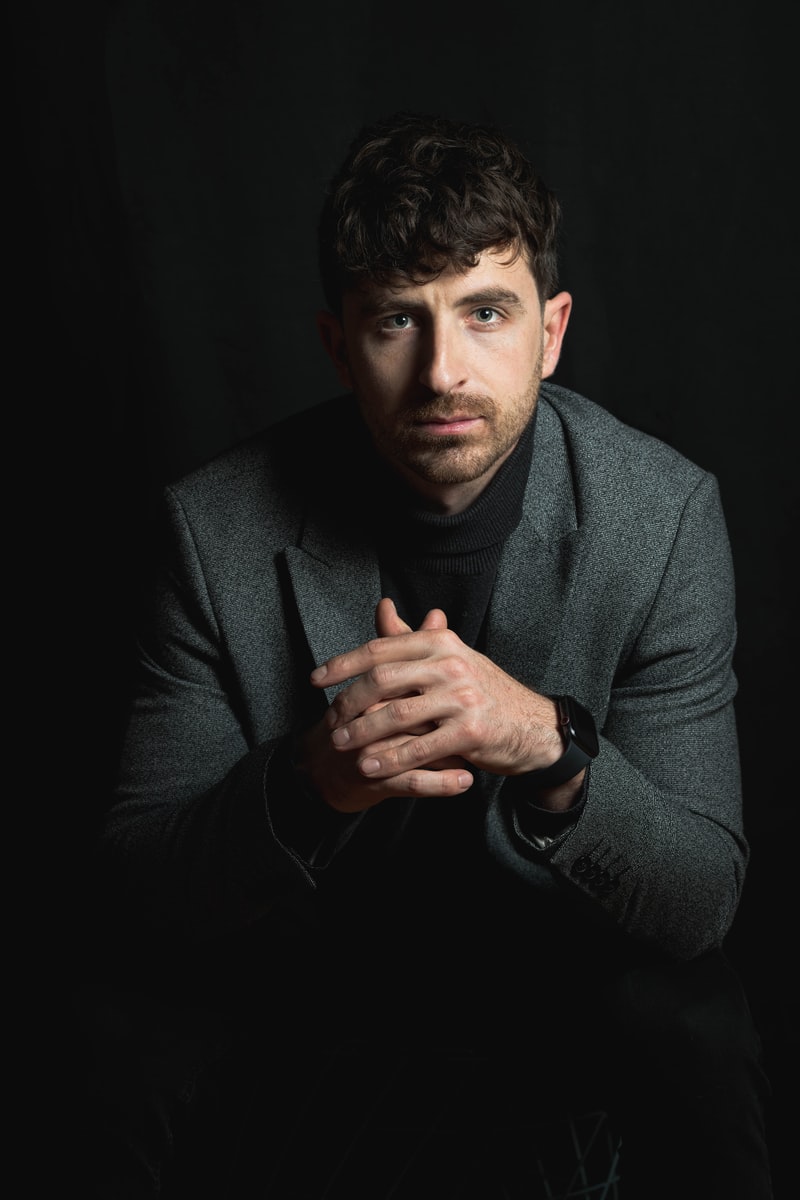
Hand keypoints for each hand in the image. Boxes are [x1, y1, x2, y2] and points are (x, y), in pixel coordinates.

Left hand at [310, 597, 564, 785]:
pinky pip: (419, 748)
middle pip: (383, 680)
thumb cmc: (482, 690)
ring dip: (362, 733)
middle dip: (348, 702)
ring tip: (340, 745)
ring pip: (396, 715)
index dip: (343, 664)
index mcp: (441, 642)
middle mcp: (451, 664)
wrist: (532, 725)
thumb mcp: (449, 657)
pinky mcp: (470, 732)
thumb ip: (411, 638)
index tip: (317, 679)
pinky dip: (389, 759)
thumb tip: (382, 608)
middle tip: (328, 720)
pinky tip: (370, 767)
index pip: (381, 649)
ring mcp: (462, 698)